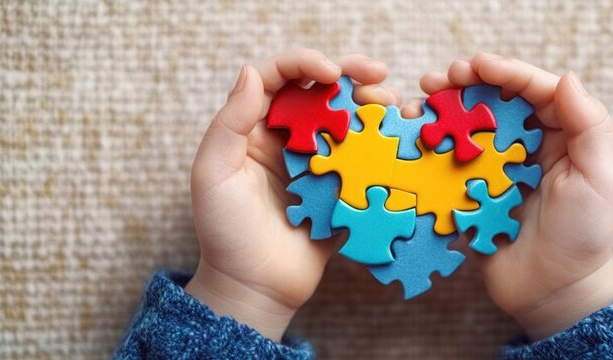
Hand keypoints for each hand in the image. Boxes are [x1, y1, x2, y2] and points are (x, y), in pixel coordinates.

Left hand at [184, 49, 401, 340]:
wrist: (255, 286)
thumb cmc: (226, 232)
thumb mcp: (213, 175)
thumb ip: (229, 124)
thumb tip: (251, 73)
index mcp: (255, 127)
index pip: (279, 77)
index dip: (305, 63)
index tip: (332, 70)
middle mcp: (289, 137)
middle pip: (321, 91)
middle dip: (350, 75)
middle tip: (378, 74)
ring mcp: (319, 162)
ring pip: (347, 119)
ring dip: (372, 105)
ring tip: (394, 104)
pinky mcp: (342, 188)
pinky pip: (365, 158)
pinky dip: (383, 143)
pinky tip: (399, 137)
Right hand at [419, 53, 612, 339]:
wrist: (553, 292)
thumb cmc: (583, 235)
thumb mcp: (599, 179)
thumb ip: (589, 126)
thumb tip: (565, 77)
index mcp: (561, 134)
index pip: (533, 89)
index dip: (505, 71)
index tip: (476, 65)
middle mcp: (527, 144)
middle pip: (494, 101)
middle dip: (465, 83)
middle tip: (438, 80)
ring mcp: (496, 168)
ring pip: (467, 126)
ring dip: (442, 109)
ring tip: (419, 102)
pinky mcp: (471, 192)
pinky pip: (449, 162)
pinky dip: (430, 146)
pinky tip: (413, 137)